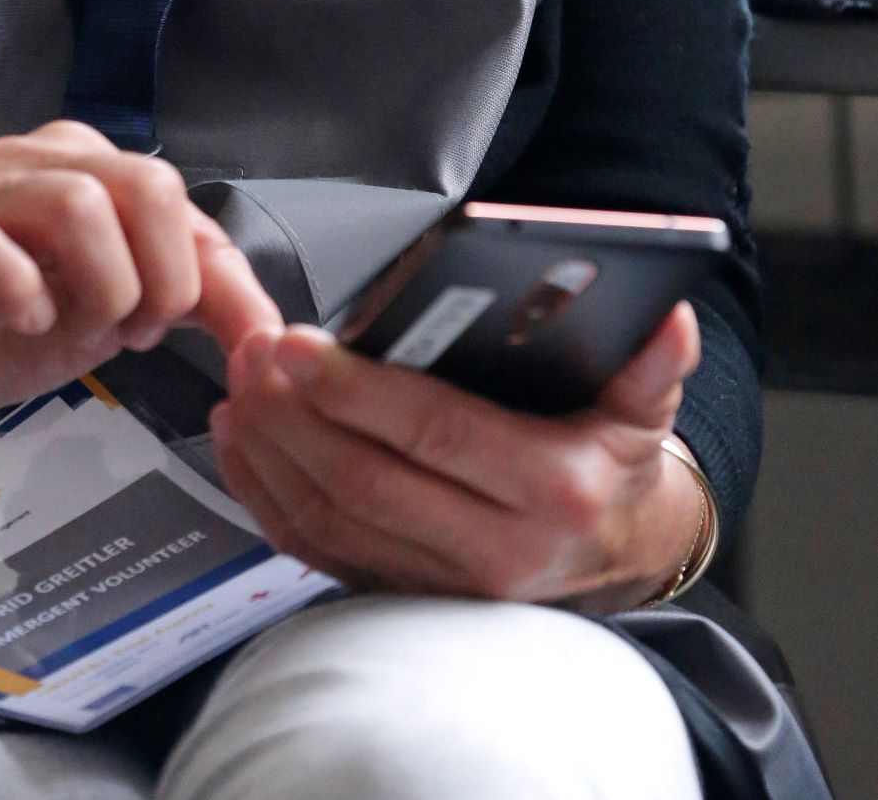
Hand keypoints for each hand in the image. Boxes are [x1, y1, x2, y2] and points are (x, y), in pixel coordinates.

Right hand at [0, 121, 283, 449]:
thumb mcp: (107, 314)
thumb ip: (177, 297)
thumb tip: (264, 325)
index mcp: (86, 168)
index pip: (185, 207)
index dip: (229, 283)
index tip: (250, 349)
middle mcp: (39, 162)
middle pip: (148, 185)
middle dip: (164, 278)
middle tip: (136, 332)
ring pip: (81, 205)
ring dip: (103, 289)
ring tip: (80, 331)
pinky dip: (25, 295)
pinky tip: (24, 324)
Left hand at [209, 301, 707, 612]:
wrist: (616, 554)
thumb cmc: (610, 462)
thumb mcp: (642, 408)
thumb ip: (652, 361)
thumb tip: (667, 316)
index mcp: (551, 489)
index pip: (436, 435)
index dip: (358, 390)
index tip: (299, 345)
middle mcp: (494, 550)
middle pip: (366, 480)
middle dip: (295, 413)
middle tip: (252, 349)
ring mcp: (441, 582)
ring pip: (330, 518)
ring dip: (270, 448)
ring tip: (241, 379)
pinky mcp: (400, 591)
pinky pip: (316, 550)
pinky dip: (264, 495)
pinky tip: (239, 438)